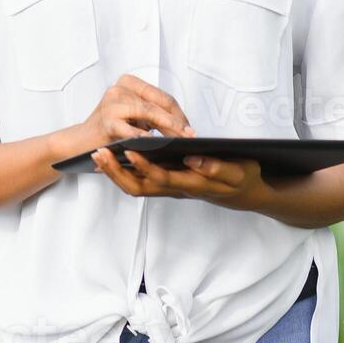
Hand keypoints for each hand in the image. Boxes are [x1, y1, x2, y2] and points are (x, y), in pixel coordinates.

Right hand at [73, 74, 195, 151]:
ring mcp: (112, 102)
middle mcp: (120, 88)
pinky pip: (131, 129)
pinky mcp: (107, 120)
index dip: (179, 114)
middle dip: (177, 122)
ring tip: (180, 141)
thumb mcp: (133, 115)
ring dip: (167, 129)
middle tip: (190, 136)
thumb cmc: (109, 130)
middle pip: (158, 104)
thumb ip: (153, 114)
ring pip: (149, 113)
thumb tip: (184, 125)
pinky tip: (156, 143)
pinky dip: (145, 136)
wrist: (80, 142)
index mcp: (129, 83)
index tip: (190, 128)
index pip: (162, 97)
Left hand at [92, 148, 267, 212]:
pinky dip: (124, 172)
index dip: (144, 166)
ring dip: (116, 173)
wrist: (244, 192)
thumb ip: (217, 167)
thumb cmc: (242, 179)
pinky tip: (114, 159)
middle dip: (117, 172)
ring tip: (99, 155)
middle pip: (140, 187)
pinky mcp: (168, 182)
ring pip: (136, 186)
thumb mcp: (239, 171)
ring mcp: (170, 188)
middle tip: (100, 153)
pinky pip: (140, 182)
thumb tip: (193, 158)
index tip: (130, 150)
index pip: (163, 178)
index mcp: (192, 184)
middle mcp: (177, 189)